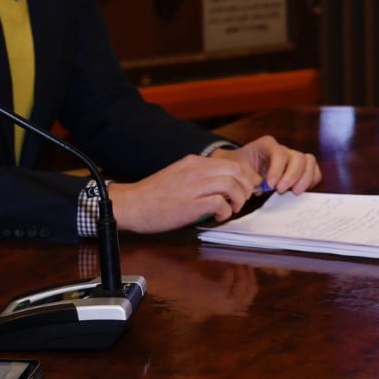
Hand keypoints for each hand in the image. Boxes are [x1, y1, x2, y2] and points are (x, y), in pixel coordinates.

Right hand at [106, 152, 261, 232]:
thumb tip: (219, 185)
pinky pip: (220, 203)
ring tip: (232, 209)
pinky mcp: (191, 204)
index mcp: (193, 162)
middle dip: (246, 187)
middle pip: (236, 171)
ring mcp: (194, 187)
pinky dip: (225, 212)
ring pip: (232, 185)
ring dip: (238, 199)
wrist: (132, 204)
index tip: (246, 188)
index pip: (230, 163)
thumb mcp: (177, 175)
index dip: (245, 176)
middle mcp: (195, 170)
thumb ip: (197, 176)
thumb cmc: (153, 195)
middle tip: (244, 199)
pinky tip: (218, 217)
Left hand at [208, 136, 320, 195]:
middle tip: (280, 190)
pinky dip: (311, 180)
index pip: (279, 152)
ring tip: (295, 192)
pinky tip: (301, 190)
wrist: (240, 168)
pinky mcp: (300, 169)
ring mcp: (293, 158)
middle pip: (298, 157)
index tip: (270, 185)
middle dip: (292, 175)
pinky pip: (313, 170)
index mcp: (267, 145)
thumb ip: (246, 175)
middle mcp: (283, 149)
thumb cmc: (239, 167)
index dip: (277, 169)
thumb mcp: (237, 168)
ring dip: (304, 178)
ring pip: (309, 161)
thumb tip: (259, 185)